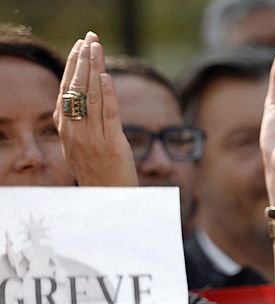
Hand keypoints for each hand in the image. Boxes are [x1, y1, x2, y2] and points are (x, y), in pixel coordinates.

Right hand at [53, 32, 137, 186]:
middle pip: (76, 88)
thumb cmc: (98, 173)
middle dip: (82, 60)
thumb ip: (80, 125)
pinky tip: (106, 76)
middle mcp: (76, 132)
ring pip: (91, 96)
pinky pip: (108, 114)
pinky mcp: (112, 144)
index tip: (79, 47)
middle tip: (89, 38)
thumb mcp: (81, 147)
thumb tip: (82, 102)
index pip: (67, 90)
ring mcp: (93, 138)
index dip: (72, 67)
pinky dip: (107, 93)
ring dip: (94, 69)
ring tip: (97, 48)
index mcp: (67, 130)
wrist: (109, 200)